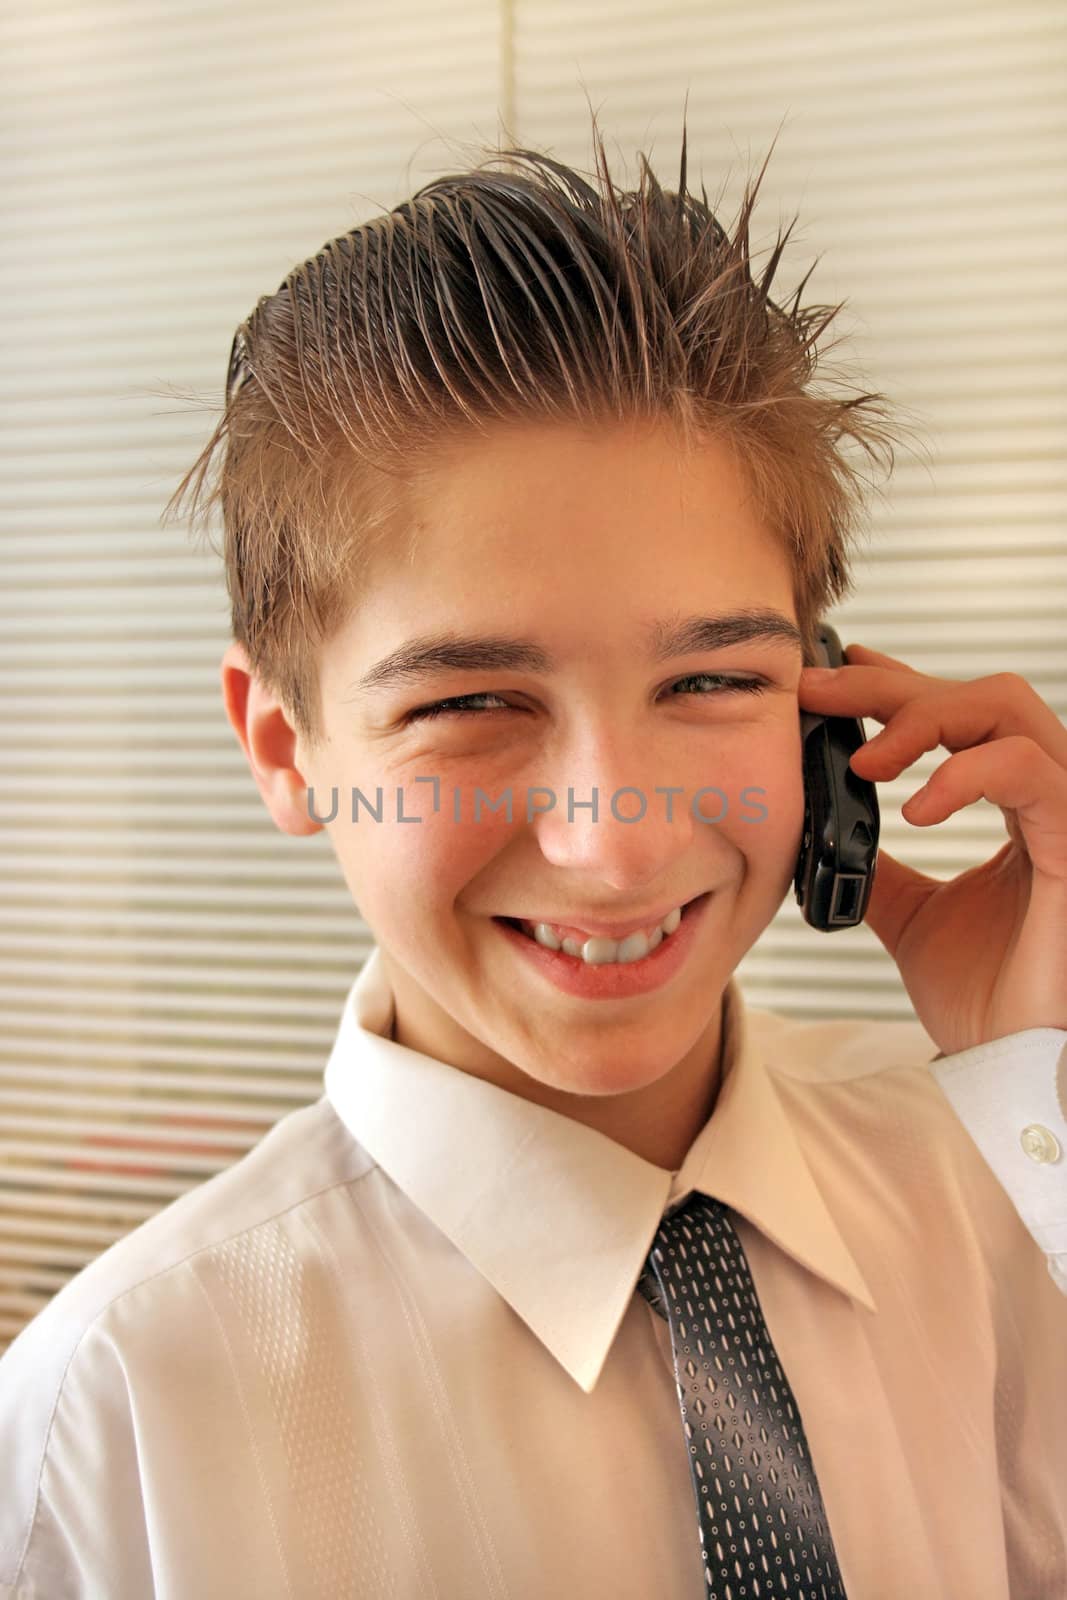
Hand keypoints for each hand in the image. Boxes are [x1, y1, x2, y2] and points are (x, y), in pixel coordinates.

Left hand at [798, 643, 1066, 1053]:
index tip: (833, 670)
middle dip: (890, 685)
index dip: (899, 681)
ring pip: (1006, 708)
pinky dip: (964, 773)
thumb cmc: (988, 1000)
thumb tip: (827, 831)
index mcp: (1014, 807)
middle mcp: (1048, 796)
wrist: (1016, 1068)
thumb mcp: (913, 916)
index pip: (962, 714)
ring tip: (863, 761)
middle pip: (978, 694)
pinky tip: (913, 808)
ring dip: (923, 717)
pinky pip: (1029, 770)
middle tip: (815, 693)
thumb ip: (881, 865)